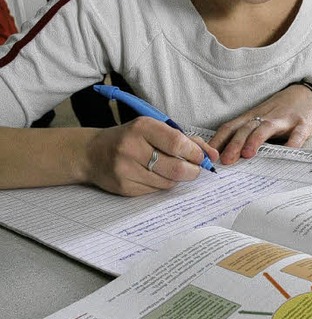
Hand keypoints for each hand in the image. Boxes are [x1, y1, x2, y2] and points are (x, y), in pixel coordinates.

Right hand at [83, 117, 217, 195]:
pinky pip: (155, 191)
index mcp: (142, 127)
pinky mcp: (124, 187)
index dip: (196, 153)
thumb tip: (212, 155)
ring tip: (171, 169)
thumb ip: (184, 139)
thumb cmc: (130, 138)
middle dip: (192, 171)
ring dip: (177, 178)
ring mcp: (126, 169)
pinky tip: (154, 176)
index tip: (203, 158)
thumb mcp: (154, 129)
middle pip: (176, 168)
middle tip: (195, 169)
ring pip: (168, 182)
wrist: (92, 153)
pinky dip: (161, 185)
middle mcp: (131, 148)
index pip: (177, 143)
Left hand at [209, 84, 311, 164]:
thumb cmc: (280, 112)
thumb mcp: (259, 119)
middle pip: (245, 129)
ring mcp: (284, 120)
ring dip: (255, 140)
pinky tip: (287, 153)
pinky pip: (297, 134)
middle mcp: (265, 117)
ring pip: (266, 128)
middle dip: (233, 144)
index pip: (230, 127)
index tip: (207, 155)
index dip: (217, 140)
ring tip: (247, 154)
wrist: (308, 95)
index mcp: (252, 118)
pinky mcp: (302, 124)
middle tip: (225, 161)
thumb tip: (225, 157)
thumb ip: (245, 134)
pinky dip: (292, 144)